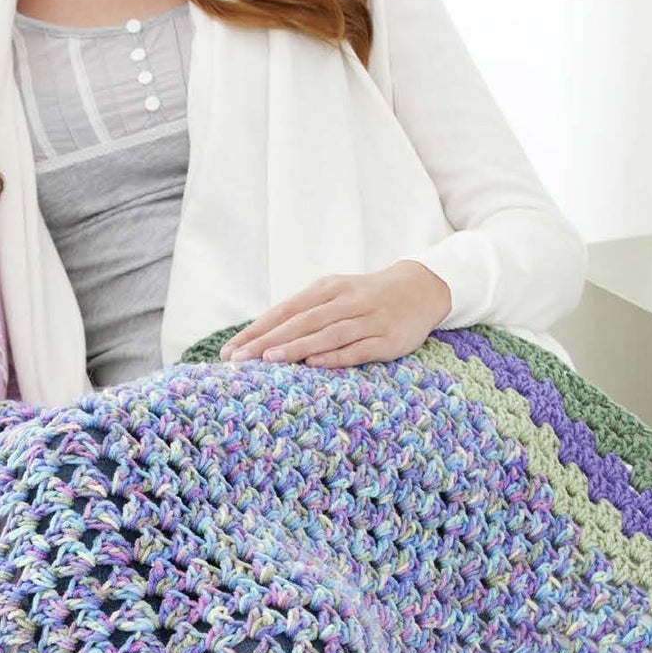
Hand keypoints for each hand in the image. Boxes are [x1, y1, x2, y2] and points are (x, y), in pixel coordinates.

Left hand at [218, 263, 453, 369]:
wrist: (421, 288)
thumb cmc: (366, 297)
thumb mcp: (334, 294)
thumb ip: (304, 312)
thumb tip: (261, 338)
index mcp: (326, 289)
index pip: (284, 310)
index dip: (256, 330)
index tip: (230, 351)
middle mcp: (345, 301)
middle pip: (301, 322)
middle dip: (267, 341)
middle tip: (239, 359)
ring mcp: (368, 320)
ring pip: (326, 334)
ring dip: (297, 347)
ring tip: (269, 360)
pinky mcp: (388, 339)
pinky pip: (357, 349)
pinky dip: (335, 356)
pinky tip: (314, 364)